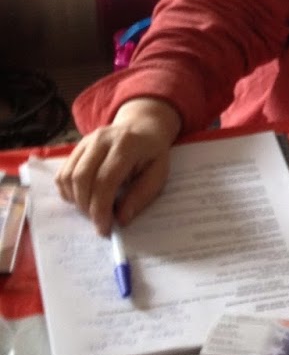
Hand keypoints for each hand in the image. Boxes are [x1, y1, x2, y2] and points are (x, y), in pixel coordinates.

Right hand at [55, 98, 182, 234]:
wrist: (142, 126)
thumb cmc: (152, 153)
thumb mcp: (159, 174)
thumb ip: (141, 196)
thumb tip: (121, 219)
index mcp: (126, 145)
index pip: (105, 180)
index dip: (101, 208)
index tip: (104, 228)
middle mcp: (101, 139)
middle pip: (81, 178)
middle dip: (87, 207)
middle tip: (99, 222)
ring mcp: (85, 141)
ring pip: (67, 176)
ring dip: (76, 201)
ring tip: (92, 210)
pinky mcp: (76, 147)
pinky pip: (62, 173)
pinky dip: (68, 192)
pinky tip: (83, 198)